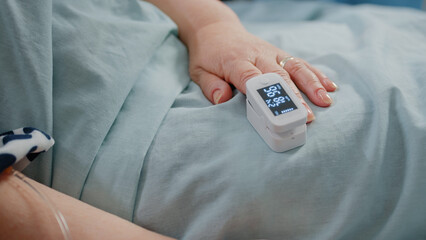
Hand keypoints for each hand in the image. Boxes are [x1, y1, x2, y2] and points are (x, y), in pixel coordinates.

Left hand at [187, 22, 336, 122]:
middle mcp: (256, 56)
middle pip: (278, 76)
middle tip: (308, 117)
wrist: (216, 30)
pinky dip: (315, 73)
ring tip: (326, 101)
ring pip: (294, 67)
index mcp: (235, 62)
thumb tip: (222, 99)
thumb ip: (211, 86)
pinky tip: (330, 86)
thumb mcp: (199, 72)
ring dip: (311, 84)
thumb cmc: (208, 55)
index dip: (265, 96)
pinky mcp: (278, 53)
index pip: (252, 79)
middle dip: (294, 97)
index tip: (277, 115)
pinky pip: (299, 62)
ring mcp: (270, 53)